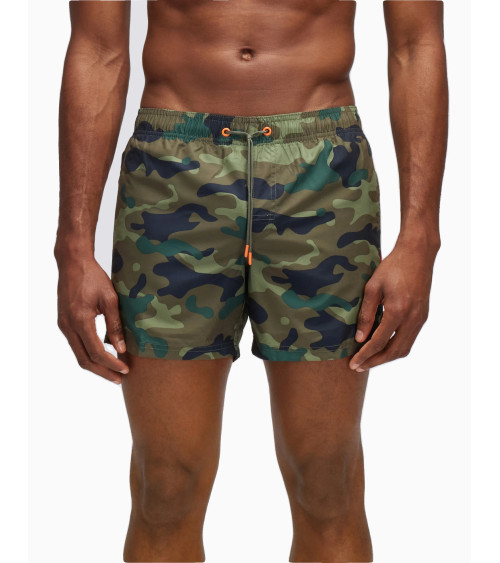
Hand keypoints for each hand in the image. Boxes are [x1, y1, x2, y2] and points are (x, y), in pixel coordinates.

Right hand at [56, 255, 128, 383]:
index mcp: (80, 321)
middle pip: (84, 360)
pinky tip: (102, 356)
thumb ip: (115, 325)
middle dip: (103, 372)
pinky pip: (76, 345)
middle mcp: (68, 326)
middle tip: (119, 379)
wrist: (73, 263)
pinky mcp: (64, 322)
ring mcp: (64, 325)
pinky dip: (88, 354)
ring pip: (79, 354)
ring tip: (113, 371)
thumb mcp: (110, 299)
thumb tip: (121, 348)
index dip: (111, 364)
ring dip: (96, 365)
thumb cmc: (93, 277)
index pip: (96, 352)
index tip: (125, 369)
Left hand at [349, 240, 437, 371]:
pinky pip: (409, 340)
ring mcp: (420, 319)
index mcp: (398, 311)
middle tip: (358, 367)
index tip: (353, 364)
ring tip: (369, 361)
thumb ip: (366, 314)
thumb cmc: (392, 267)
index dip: (365, 355)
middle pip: (393, 351)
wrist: (418, 255)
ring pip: (404, 349)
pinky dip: (396, 348)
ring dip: (386, 358)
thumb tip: (359, 338)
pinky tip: (383, 348)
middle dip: (375, 362)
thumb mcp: (372, 287)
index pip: (379, 342)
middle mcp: (412, 319)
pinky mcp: (423, 317)